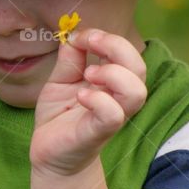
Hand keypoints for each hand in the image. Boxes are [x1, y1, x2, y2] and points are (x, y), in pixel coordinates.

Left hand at [29, 28, 147, 175]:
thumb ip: (70, 59)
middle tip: (89, 44)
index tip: (78, 37)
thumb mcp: (60, 81)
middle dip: (116, 45)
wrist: (49, 154)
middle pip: (139, 66)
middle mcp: (117, 98)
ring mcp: (110, 116)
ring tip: (88, 75)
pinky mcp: (97, 133)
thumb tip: (73, 34)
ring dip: (112, 74)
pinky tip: (80, 96)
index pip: (126, 52)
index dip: (105, 36)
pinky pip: (113, 115)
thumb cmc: (59, 117)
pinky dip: (98, 99)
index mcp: (111, 81)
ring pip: (136, 91)